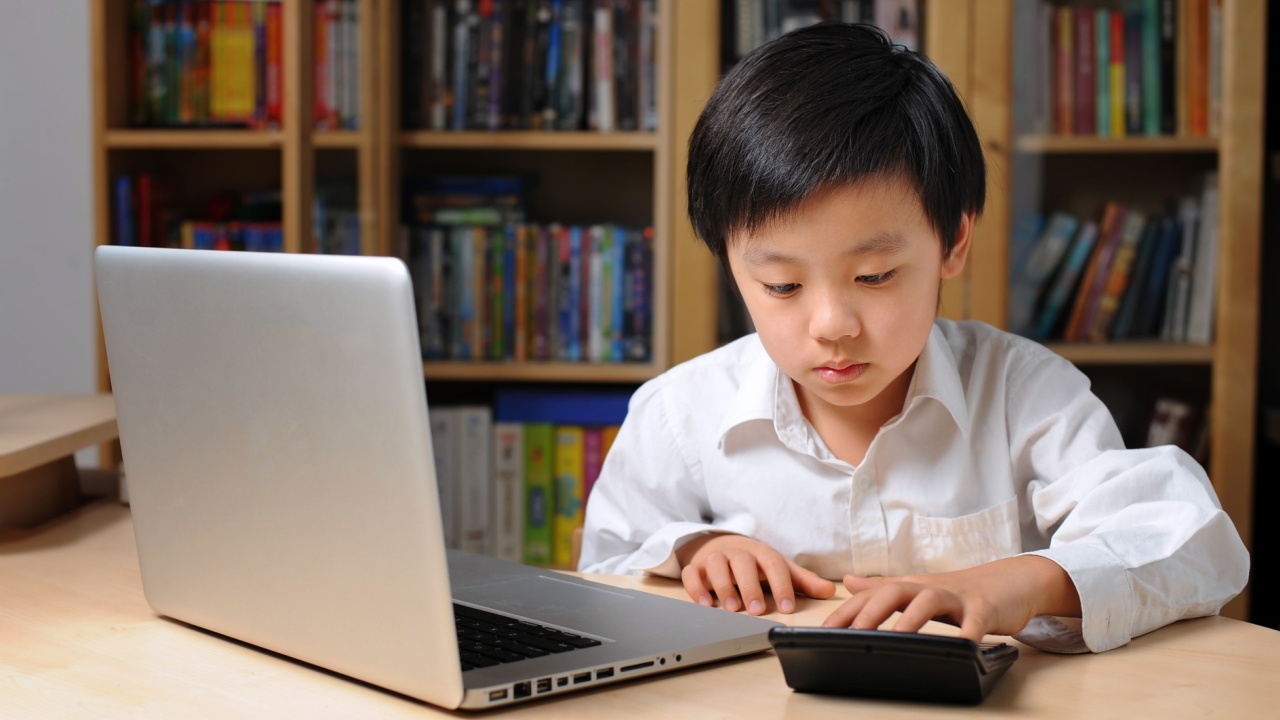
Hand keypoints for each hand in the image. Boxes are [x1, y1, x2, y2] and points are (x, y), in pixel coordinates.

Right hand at [676, 533, 835, 614]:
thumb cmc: (755, 562)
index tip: (787, 607)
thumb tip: (829, 592)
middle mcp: (738, 553)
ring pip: (717, 564)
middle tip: (757, 609)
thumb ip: (803, 581)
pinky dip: (696, 587)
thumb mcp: (780, 568)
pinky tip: (705, 604)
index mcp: (761, 553)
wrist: (721, 544)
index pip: (773, 564)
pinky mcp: (696, 567)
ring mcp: (715, 558)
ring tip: (731, 608)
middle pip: (743, 562)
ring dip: (723, 586)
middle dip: (750, 586)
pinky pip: (692, 573)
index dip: (781, 585)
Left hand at [821, 555, 1081, 642]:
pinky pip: (975, 621)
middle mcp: (930, 587)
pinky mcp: (985, 608)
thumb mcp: (918, 588)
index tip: (824, 631)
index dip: (847, 611)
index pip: (871, 595)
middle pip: (895, 592)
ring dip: (910, 620)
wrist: (1013, 581)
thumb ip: (883, 588)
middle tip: (851, 634)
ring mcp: (958, 596)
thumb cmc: (962, 591)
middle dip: (870, 612)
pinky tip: (960, 649)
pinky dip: (968, 634)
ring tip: (895, 640)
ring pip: (929, 600)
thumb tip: (848, 582)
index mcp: (911, 587)